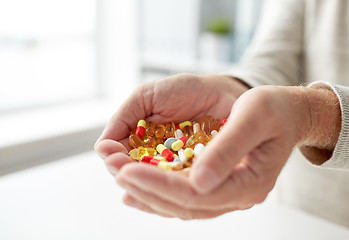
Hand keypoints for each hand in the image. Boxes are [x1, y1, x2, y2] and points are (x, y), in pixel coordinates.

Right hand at [94, 73, 248, 173]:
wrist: (223, 92)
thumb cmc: (185, 91)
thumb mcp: (148, 96)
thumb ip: (124, 117)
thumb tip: (100, 147)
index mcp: (140, 142)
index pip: (121, 157)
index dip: (114, 158)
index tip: (110, 154)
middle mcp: (155, 160)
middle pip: (135, 175)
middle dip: (125, 171)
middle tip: (120, 167)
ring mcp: (175, 170)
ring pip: (156, 185)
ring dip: (145, 184)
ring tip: (138, 177)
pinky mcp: (197, 176)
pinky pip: (183, 187)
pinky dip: (174, 188)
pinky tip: (166, 187)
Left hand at [115, 85, 340, 218]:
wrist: (288, 113)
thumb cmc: (274, 109)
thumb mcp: (253, 117)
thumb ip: (228, 149)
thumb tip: (198, 182)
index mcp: (249, 182)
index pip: (196, 194)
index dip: (159, 185)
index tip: (126, 171)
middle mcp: (237, 195)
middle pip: (184, 204)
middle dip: (145, 188)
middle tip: (114, 169)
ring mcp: (228, 193)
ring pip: (181, 205)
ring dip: (147, 193)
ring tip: (119, 178)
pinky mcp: (219, 185)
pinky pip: (185, 198)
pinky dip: (158, 194)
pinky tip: (136, 190)